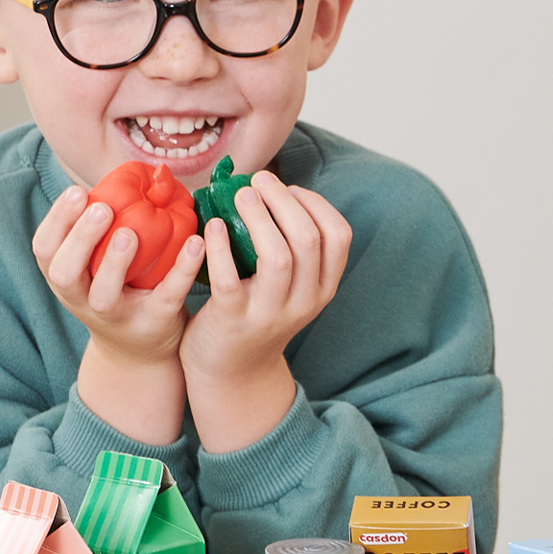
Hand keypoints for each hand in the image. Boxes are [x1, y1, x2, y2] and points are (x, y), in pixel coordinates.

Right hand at [33, 185, 202, 443]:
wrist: (140, 352)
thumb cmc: (118, 291)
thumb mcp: (96, 266)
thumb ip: (102, 231)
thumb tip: (126, 176)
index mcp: (67, 279)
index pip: (45, 250)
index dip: (56, 222)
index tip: (77, 193)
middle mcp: (83, 300)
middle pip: (65, 273)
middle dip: (80, 239)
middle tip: (101, 208)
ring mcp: (116, 316)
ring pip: (105, 294)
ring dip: (115, 262)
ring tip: (130, 233)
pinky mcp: (154, 323)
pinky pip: (167, 296)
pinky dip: (182, 270)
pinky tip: (196, 243)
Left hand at [181, 172, 350, 452]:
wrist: (233, 372)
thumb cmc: (258, 314)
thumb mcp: (292, 289)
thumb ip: (295, 251)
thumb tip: (274, 191)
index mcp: (323, 288)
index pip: (339, 237)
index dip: (316, 205)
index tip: (290, 189)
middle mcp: (305, 301)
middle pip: (308, 239)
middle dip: (284, 201)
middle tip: (259, 181)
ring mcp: (270, 313)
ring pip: (278, 257)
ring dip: (259, 218)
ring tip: (240, 195)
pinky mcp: (233, 320)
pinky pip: (230, 278)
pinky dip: (221, 245)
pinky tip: (213, 226)